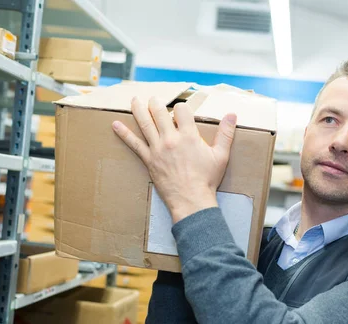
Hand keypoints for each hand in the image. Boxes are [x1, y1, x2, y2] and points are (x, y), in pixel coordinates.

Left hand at [112, 97, 236, 222]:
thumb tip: (232, 114)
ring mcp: (158, 149)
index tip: (182, 111)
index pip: (182, 110)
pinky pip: (134, 144)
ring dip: (138, 109)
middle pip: (159, 112)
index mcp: (189, 136)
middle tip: (154, 99)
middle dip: (156, 103)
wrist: (192, 200)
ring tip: (134, 100)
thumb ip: (226, 133)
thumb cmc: (207, 180)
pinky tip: (115, 125)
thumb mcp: (221, 156)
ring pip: (145, 123)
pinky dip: (124, 133)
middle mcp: (171, 139)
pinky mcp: (149, 160)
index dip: (182, 107)